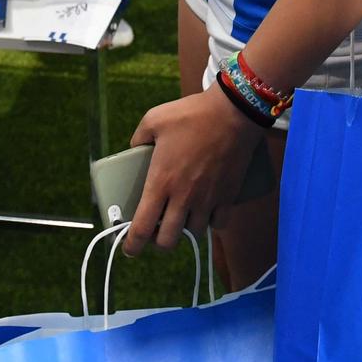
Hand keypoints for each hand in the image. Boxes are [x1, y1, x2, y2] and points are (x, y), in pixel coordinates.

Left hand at [123, 87, 263, 254]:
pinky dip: (211, 223)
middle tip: (157, 230)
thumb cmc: (191, 114)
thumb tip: (133, 149)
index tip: (129, 248)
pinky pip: (219, 224)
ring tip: (182, 216)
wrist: (233, 112)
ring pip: (194, 233)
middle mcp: (183, 198)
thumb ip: (138, 138)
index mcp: (160, 182)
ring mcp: (207, 200)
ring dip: (185, 229)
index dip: (132, 245)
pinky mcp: (228, 197)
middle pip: (168, 241)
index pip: (142, 228)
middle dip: (158, 242)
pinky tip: (207, 212)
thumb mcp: (153, 119)